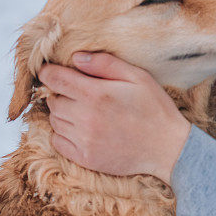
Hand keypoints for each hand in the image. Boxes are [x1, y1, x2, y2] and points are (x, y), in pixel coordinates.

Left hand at [37, 52, 190, 184]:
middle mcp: (85, 117)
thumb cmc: (155, 108)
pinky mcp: (85, 158)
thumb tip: (76, 57)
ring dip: (62, 113)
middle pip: (53, 100)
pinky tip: (80, 129)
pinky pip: (58, 142)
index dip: (48, 72)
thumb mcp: (138, 77)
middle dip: (60, 93)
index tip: (50, 71)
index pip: (55, 79)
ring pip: (54, 121)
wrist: (167, 148)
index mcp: (96, 94)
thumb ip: (106, 64)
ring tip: (82, 111)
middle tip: (77, 92)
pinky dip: (62, 134)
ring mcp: (84, 140)